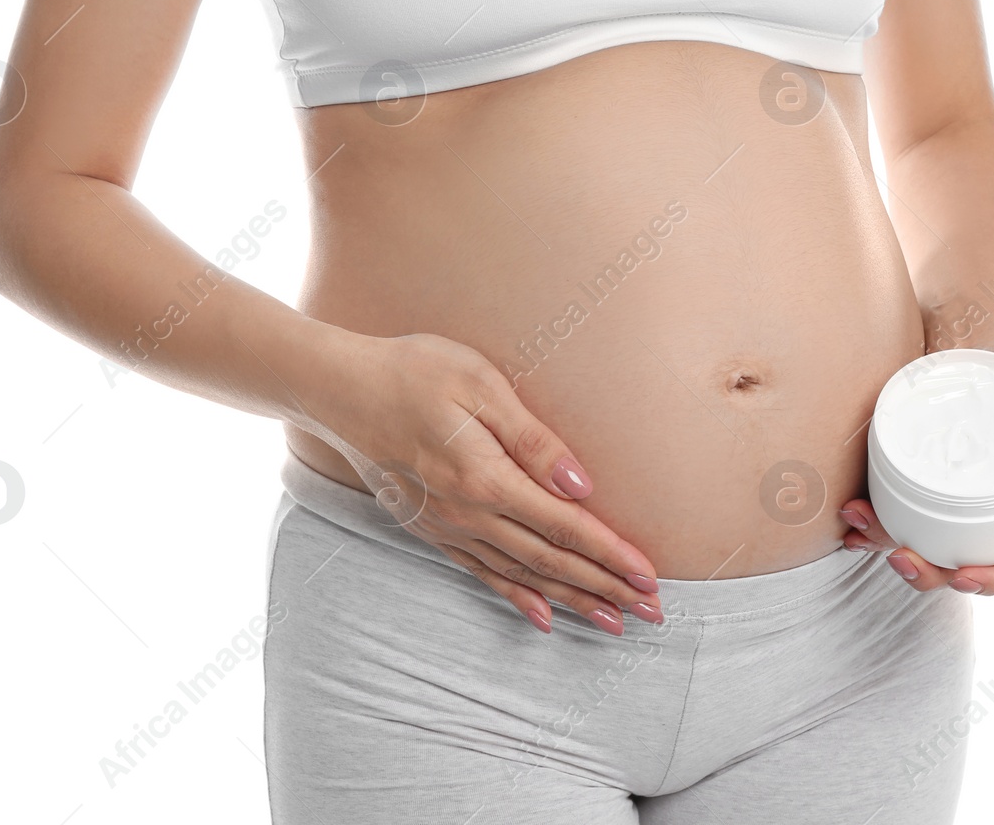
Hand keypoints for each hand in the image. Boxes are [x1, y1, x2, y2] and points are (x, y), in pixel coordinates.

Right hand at [324, 331, 662, 634]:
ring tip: (613, 622)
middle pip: (552, 561)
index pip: (565, 526)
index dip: (611, 555)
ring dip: (573, 601)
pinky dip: (519, 598)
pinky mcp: (433, 529)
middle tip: (652, 612)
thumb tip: (581, 486)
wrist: (341, 390)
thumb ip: (533, 440)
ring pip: (524, 575)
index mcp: (487, 478)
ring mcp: (449, 527)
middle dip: (606, 588)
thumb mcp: (480, 385)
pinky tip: (544, 618)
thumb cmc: (415, 372)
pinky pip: (483, 574)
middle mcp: (469, 514)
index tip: (649, 577)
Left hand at [840, 368, 993, 596]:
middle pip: (955, 567)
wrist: (976, 343)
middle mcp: (978, 517)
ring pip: (916, 543)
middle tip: (902, 558)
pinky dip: (867, 519)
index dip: (991, 580)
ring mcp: (939, 503)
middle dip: (925, 573)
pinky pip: (888, 512)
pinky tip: (850, 516)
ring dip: (884, 542)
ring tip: (860, 525)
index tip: (963, 577)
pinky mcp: (907, 481)